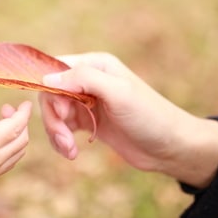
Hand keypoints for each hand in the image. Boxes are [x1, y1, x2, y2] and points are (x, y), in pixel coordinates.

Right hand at [39, 53, 217, 187]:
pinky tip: (71, 153)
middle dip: (53, 119)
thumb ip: (83, 80)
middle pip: (51, 94)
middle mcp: (88, 80)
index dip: (49, 90)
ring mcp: (87, 101)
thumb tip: (47, 79)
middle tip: (65, 141)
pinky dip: (61, 140)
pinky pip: (62, 127)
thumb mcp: (118, 93)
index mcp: (95, 64)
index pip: (55, 69)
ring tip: (70, 151)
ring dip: (56, 132)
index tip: (60, 113)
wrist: (171, 147)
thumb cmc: (150, 116)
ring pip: (54, 112)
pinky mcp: (88, 121)